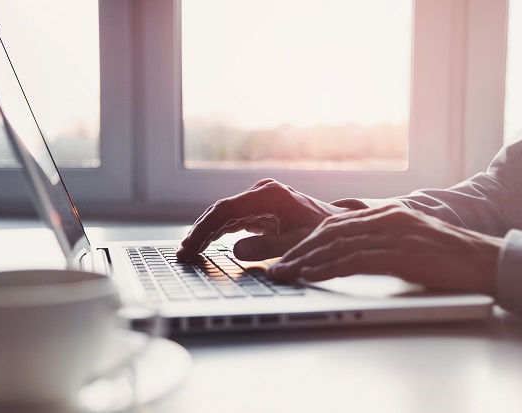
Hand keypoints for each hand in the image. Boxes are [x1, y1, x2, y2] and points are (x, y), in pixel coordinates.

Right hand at [176, 179, 349, 260]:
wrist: (339, 227)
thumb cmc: (323, 235)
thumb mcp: (297, 244)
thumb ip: (268, 248)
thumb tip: (237, 250)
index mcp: (269, 196)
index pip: (226, 210)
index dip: (204, 229)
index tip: (190, 246)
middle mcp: (261, 193)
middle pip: (221, 212)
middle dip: (200, 232)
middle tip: (183, 254)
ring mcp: (259, 200)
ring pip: (224, 216)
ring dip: (206, 233)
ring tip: (188, 252)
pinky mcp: (259, 209)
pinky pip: (233, 220)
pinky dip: (218, 233)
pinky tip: (205, 245)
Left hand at [269, 205, 503, 294]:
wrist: (481, 260)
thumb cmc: (443, 254)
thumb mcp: (404, 239)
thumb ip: (376, 240)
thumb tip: (345, 253)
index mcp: (383, 213)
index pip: (334, 225)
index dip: (306, 241)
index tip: (286, 255)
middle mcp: (383, 218)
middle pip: (328, 232)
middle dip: (298, 250)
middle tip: (276, 266)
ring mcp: (390, 232)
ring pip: (336, 244)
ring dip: (306, 261)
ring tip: (284, 273)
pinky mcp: (398, 251)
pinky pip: (354, 259)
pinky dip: (328, 267)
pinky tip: (311, 275)